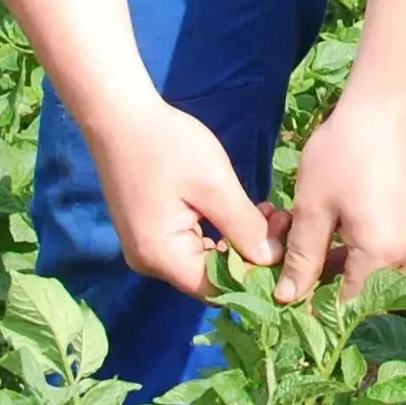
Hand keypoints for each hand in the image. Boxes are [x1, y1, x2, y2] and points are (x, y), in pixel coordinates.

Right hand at [90, 99, 280, 298]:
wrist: (118, 115)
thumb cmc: (167, 146)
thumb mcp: (214, 185)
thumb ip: (244, 227)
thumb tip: (273, 259)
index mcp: (162, 257)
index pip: (218, 289)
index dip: (256, 275)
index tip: (287, 246)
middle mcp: (150, 262)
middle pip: (212, 276)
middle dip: (252, 254)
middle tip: (281, 220)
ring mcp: (147, 247)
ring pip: (205, 260)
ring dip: (239, 241)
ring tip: (268, 212)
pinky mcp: (150, 231)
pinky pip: (192, 244)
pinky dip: (220, 232)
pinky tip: (242, 210)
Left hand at [278, 82, 405, 304]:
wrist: (395, 100)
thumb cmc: (347, 151)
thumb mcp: (314, 205)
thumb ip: (302, 256)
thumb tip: (288, 298)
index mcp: (380, 257)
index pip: (344, 300)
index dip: (313, 294)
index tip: (289, 277)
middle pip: (364, 282)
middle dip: (328, 269)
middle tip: (298, 238)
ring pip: (380, 260)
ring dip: (349, 251)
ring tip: (321, 218)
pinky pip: (395, 239)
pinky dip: (370, 234)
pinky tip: (349, 205)